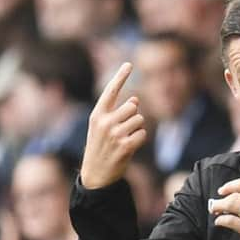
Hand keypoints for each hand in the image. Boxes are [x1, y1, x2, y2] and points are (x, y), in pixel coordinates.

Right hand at [80, 62, 146, 188]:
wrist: (96, 175)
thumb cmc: (101, 148)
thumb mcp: (101, 128)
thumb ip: (116, 112)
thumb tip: (135, 99)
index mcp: (97, 115)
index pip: (110, 91)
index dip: (120, 76)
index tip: (129, 64)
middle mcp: (105, 122)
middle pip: (133, 106)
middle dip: (134, 116)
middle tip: (124, 130)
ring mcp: (115, 134)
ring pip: (140, 120)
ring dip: (138, 128)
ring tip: (126, 139)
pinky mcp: (126, 146)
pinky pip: (143, 134)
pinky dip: (140, 139)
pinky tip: (130, 147)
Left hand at [209, 165, 239, 239]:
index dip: (230, 186)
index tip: (222, 190)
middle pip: (235, 195)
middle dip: (222, 199)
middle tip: (216, 203)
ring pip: (232, 206)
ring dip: (219, 207)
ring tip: (215, 210)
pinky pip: (232, 222)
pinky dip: (222, 220)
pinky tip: (220, 221)